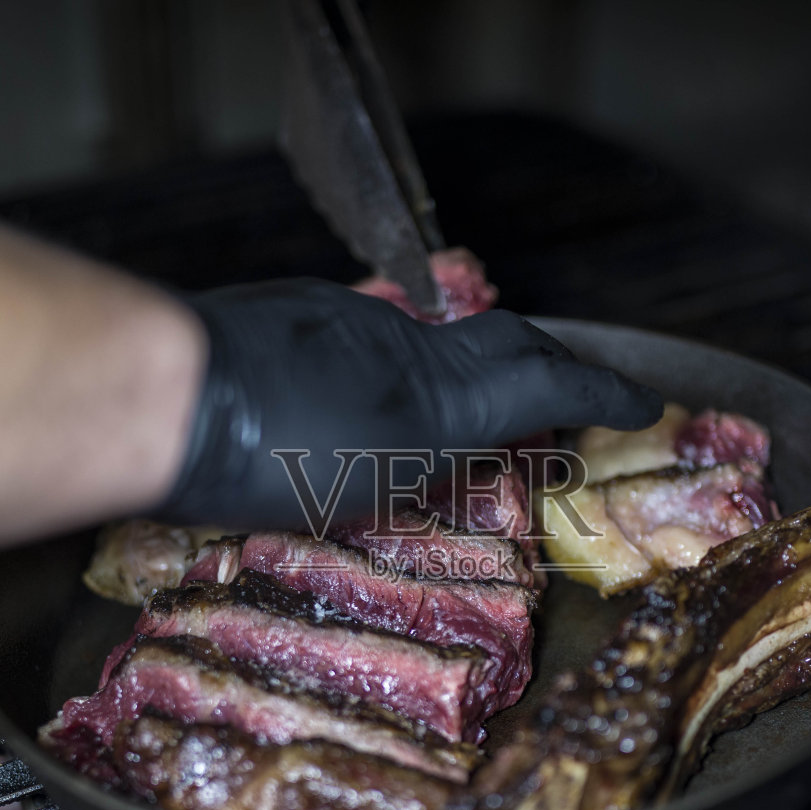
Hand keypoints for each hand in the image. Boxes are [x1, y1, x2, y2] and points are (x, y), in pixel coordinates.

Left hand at [168, 279, 661, 527]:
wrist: (165, 391)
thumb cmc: (259, 457)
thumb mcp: (361, 492)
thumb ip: (417, 467)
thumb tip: (449, 456)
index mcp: (438, 398)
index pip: (545, 379)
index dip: (603, 392)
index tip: (645, 402)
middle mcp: (406, 348)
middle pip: (505, 341)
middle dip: (553, 368)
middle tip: (574, 400)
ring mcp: (352, 324)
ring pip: (436, 343)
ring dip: (469, 374)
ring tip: (470, 419)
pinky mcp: (299, 317)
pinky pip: (378, 343)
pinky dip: (399, 372)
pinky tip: (366, 404)